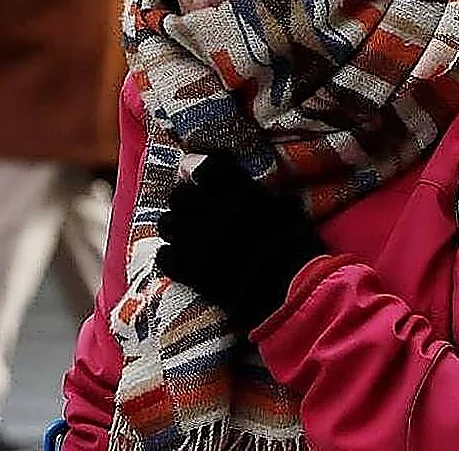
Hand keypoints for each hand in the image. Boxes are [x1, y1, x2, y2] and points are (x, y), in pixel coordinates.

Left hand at [156, 152, 326, 331]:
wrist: (287, 292)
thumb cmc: (294, 250)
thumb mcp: (286, 210)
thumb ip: (263, 196)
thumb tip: (255, 191)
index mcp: (234, 190)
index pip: (203, 166)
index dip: (199, 170)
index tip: (201, 178)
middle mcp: (208, 208)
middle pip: (178, 195)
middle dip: (185, 203)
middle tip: (196, 214)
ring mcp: (192, 238)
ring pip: (166, 223)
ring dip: (176, 229)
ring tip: (188, 239)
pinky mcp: (184, 267)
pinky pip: (164, 255)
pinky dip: (172, 258)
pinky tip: (184, 263)